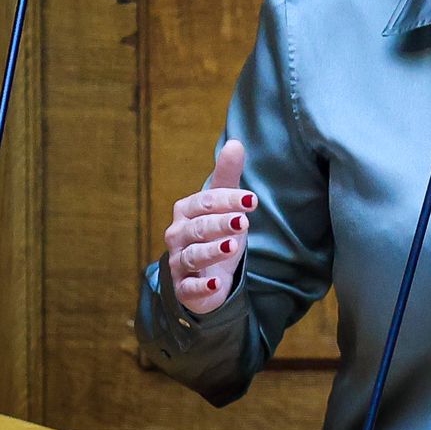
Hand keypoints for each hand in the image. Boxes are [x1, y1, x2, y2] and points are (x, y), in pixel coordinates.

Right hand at [164, 140, 256, 314]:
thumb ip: (227, 176)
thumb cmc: (214, 233)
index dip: (229, 200)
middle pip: (199, 227)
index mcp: (186, 210)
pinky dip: (201, 287)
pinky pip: (189, 288)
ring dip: (212, 251)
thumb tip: (235, 142)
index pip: (206, 202)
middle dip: (220, 223)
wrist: (203, 273)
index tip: (253, 200)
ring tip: (233, 246)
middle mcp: (177, 234)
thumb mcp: (224, 205)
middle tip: (243, 222)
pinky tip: (216, 284)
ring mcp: (178, 262)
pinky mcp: (183, 287)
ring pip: (194, 255)